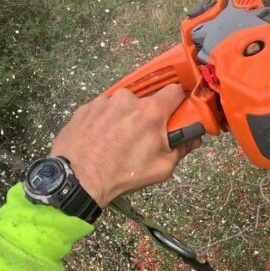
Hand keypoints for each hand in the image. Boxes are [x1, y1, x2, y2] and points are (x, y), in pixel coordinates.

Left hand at [50, 84, 197, 206]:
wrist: (76, 180)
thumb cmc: (120, 175)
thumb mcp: (161, 168)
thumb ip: (182, 148)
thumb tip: (193, 139)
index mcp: (150, 111)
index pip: (175, 90)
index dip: (178, 101)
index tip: (177, 112)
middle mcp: (127, 99)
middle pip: (146, 101)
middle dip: (147, 116)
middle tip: (142, 137)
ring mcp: (104, 101)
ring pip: (122, 105)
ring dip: (124, 118)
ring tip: (116, 142)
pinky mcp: (85, 108)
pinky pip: (102, 110)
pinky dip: (104, 122)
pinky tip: (101, 140)